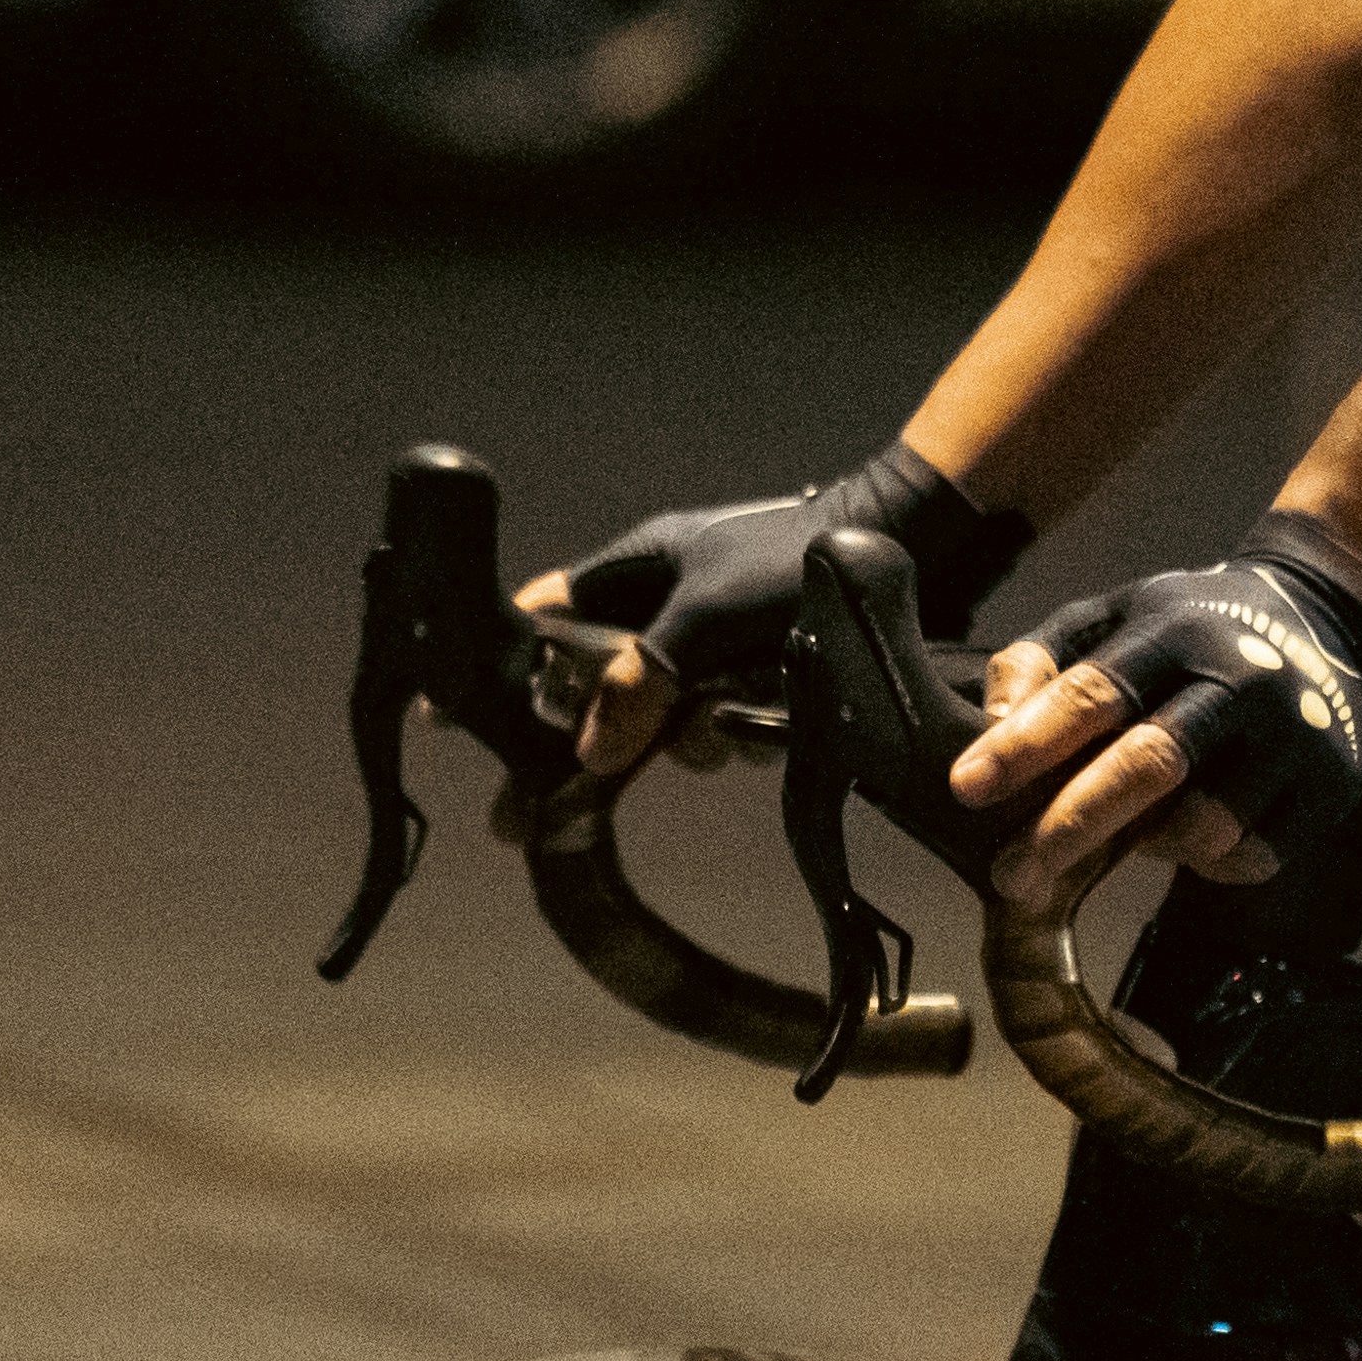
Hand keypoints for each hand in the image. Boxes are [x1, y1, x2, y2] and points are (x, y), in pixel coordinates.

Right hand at [518, 445, 1032, 778]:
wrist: (920, 548)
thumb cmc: (799, 559)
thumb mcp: (708, 617)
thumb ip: (643, 679)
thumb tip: (590, 748)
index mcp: (635, 569)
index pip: (538, 620)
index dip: (491, 670)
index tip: (441, 720)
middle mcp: (667, 607)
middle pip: (598, 691)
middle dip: (591, 743)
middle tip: (538, 812)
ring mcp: (715, 643)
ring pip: (668, 719)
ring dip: (692, 739)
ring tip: (728, 733)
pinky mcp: (764, 673)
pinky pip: (732, 724)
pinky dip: (750, 733)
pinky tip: (776, 725)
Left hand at [948, 517, 1361, 899]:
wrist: (1327, 616)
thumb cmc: (1190, 629)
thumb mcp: (1115, 615)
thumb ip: (1042, 660)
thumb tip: (991, 724)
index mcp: (1173, 632)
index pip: (1091, 692)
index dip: (1025, 743)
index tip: (966, 787)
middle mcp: (1238, 680)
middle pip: (1147, 764)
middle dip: (1068, 826)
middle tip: (1008, 876)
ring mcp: (1293, 736)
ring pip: (1204, 824)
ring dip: (1151, 845)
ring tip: (1133, 832)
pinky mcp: (1329, 787)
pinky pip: (1249, 857)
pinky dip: (1207, 860)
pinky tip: (1195, 832)